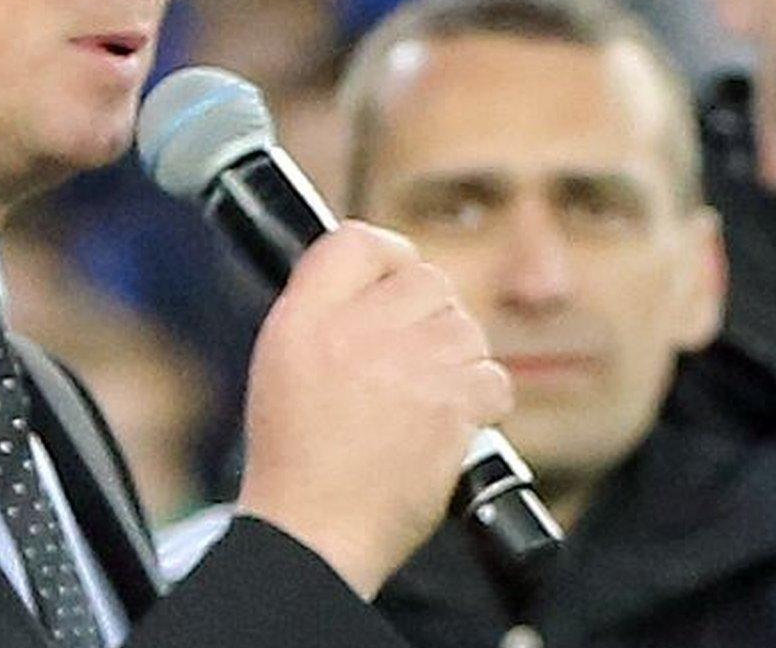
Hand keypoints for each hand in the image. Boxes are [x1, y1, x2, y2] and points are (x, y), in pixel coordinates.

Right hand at [234, 223, 511, 597]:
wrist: (314, 533)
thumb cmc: (297, 458)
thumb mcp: (282, 361)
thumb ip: (326, 306)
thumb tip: (384, 267)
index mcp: (305, 317)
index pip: (358, 241)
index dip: (389, 258)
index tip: (396, 284)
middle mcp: (356, 331)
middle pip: (426, 278)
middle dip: (428, 314)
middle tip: (411, 359)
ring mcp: (409, 366)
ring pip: (465, 327)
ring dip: (455, 358)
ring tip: (423, 399)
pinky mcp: (452, 406)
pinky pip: (492, 376)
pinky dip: (479, 401)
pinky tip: (447, 424)